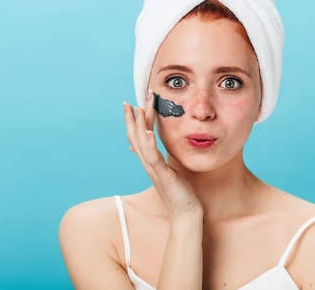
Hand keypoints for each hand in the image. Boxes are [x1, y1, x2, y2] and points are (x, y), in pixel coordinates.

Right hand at [123, 91, 202, 219]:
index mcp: (150, 162)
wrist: (185, 214)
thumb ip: (158, 159)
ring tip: (137, 109)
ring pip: (142, 144)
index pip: (139, 137)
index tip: (131, 104)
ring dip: (140, 126)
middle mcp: (148, 164)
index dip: (134, 121)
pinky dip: (150, 144)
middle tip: (129, 101)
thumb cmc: (179, 192)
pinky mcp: (163, 176)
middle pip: (136, 137)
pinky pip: (154, 158)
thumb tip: (152, 152)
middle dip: (133, 119)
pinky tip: (150, 132)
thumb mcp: (167, 171)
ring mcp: (154, 170)